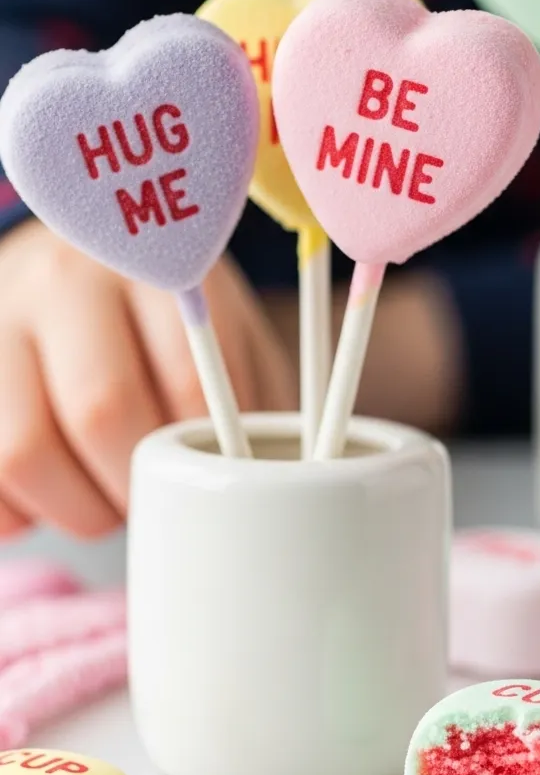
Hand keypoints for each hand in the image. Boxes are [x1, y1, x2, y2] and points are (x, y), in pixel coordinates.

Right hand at [0, 221, 295, 540]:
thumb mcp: (219, 324)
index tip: (210, 482)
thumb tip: (279, 477)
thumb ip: (247, 389)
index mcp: (151, 269)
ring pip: (25, 453)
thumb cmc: (160, 318)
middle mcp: (63, 284)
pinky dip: (17, 514)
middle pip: (102, 410)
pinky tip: (47, 499)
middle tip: (154, 504)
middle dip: (138, 487)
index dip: (204, 453)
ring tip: (103, 505)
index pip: (186, 376)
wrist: (65, 260)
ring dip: (76, 509)